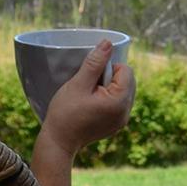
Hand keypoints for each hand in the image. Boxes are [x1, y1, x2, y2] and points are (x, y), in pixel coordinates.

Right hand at [36, 40, 134, 157]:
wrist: (58, 142)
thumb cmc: (65, 113)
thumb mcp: (78, 84)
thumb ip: (94, 63)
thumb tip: (108, 43)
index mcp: (119, 101)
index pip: (126, 70)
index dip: (108, 68)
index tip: (91, 77)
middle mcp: (126, 112)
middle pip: (128, 80)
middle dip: (110, 77)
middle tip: (89, 86)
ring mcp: (122, 120)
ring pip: (123, 91)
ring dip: (109, 87)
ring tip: (90, 96)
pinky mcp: (116, 124)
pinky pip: (119, 103)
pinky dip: (108, 98)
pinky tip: (92, 104)